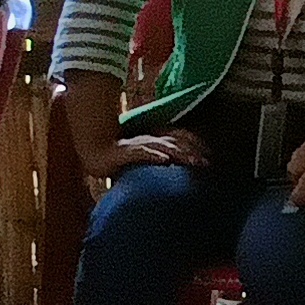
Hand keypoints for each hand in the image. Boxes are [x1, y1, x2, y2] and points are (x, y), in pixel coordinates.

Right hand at [84, 128, 203, 180]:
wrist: (94, 154)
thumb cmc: (122, 158)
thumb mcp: (147, 157)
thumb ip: (162, 159)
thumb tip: (179, 168)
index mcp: (156, 137)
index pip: (181, 136)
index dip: (196, 144)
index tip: (210, 156)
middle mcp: (149, 138)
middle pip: (176, 141)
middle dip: (193, 151)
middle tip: (207, 163)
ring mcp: (138, 143)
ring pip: (163, 145)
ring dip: (180, 153)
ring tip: (193, 161)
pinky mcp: (125, 151)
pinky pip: (142, 152)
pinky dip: (154, 155)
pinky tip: (165, 160)